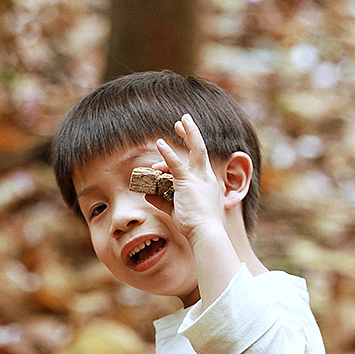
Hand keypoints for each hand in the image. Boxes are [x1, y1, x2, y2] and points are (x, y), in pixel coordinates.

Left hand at [153, 114, 225, 243]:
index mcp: (206, 183)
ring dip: (187, 134)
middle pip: (201, 148)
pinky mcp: (187, 184)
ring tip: (177, 123)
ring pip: (195, 149)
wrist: (206, 234)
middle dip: (192, 132)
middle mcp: (206, 177)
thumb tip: (148, 194)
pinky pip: (176, 165)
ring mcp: (199, 179)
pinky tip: (161, 143)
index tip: (185, 134)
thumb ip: (162, 200)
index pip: (199, 160)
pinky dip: (168, 153)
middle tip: (183, 119)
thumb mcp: (176, 210)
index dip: (193, 146)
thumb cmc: (195, 226)